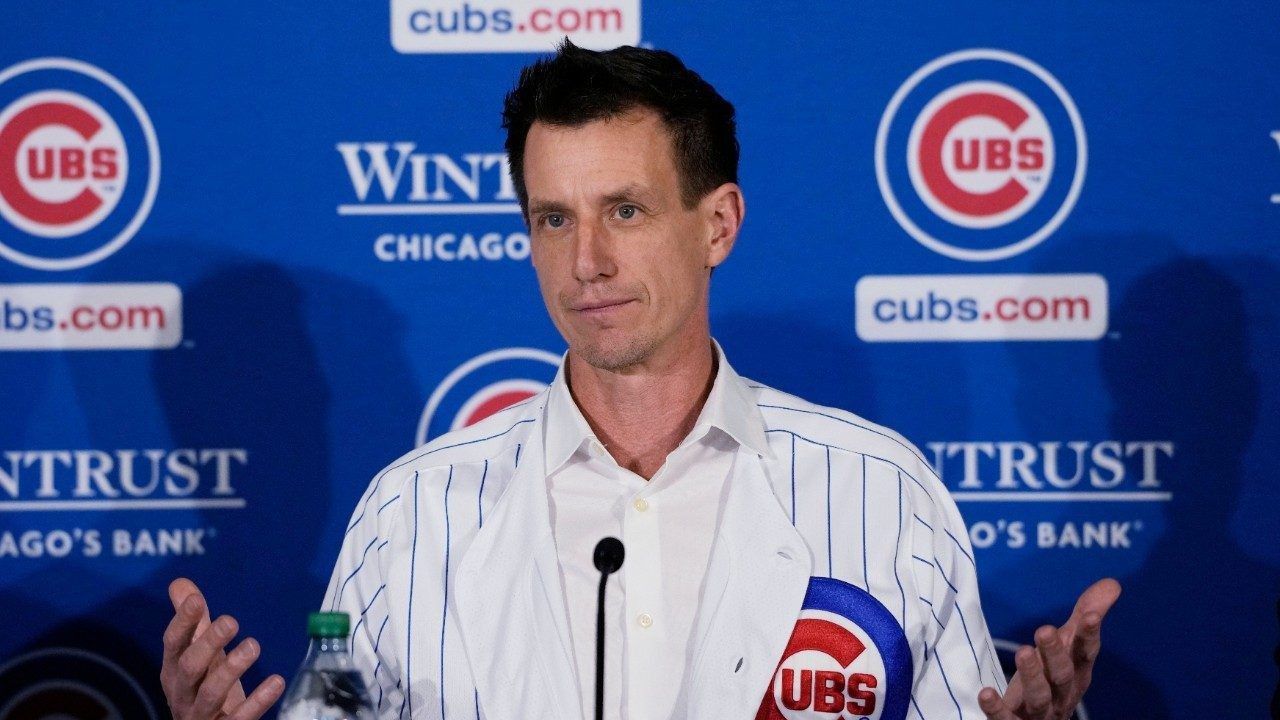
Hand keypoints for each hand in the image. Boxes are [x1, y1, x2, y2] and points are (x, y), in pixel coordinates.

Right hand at [160, 577, 285, 719]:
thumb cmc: (201, 688)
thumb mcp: (195, 655)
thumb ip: (193, 623)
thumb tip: (180, 584)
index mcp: (174, 670)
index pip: (173, 644)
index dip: (183, 623)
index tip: (196, 600)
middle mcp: (182, 693)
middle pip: (190, 668)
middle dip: (208, 644)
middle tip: (231, 621)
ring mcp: (201, 714)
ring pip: (211, 693)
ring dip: (231, 669)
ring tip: (253, 646)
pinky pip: (239, 718)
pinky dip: (258, 701)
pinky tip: (276, 682)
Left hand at [977, 578, 1120, 719]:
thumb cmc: (1054, 680)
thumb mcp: (1069, 649)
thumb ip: (1084, 617)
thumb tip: (1112, 583)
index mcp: (1076, 674)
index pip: (1086, 654)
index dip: (1089, 636)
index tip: (1090, 615)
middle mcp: (1062, 695)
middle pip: (1062, 675)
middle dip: (1055, 653)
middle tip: (1044, 629)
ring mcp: (1041, 714)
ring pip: (1039, 698)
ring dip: (1031, 676)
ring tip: (1022, 651)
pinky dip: (997, 709)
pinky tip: (986, 693)